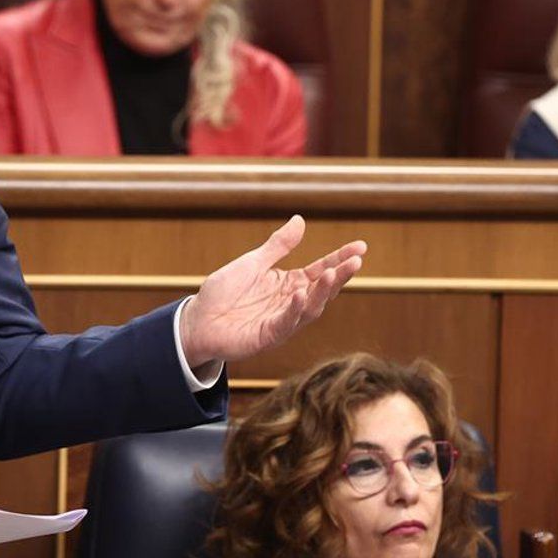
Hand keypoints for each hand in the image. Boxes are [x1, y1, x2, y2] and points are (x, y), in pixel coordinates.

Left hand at [178, 216, 366, 366]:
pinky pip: (285, 323)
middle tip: (356, 260)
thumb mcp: (252, 263)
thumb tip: (300, 220)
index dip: (340, 259)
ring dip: (322, 292)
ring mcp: (281, 321)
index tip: (360, 246)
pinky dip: (294, 310)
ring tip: (335, 273)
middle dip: (340, 275)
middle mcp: (290, 304)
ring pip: (310, 308)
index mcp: (288, 284)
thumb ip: (278, 246)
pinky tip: (301, 294)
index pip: (321, 270)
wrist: (196, 320)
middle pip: (322, 289)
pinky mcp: (267, 337)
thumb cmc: (222, 293)